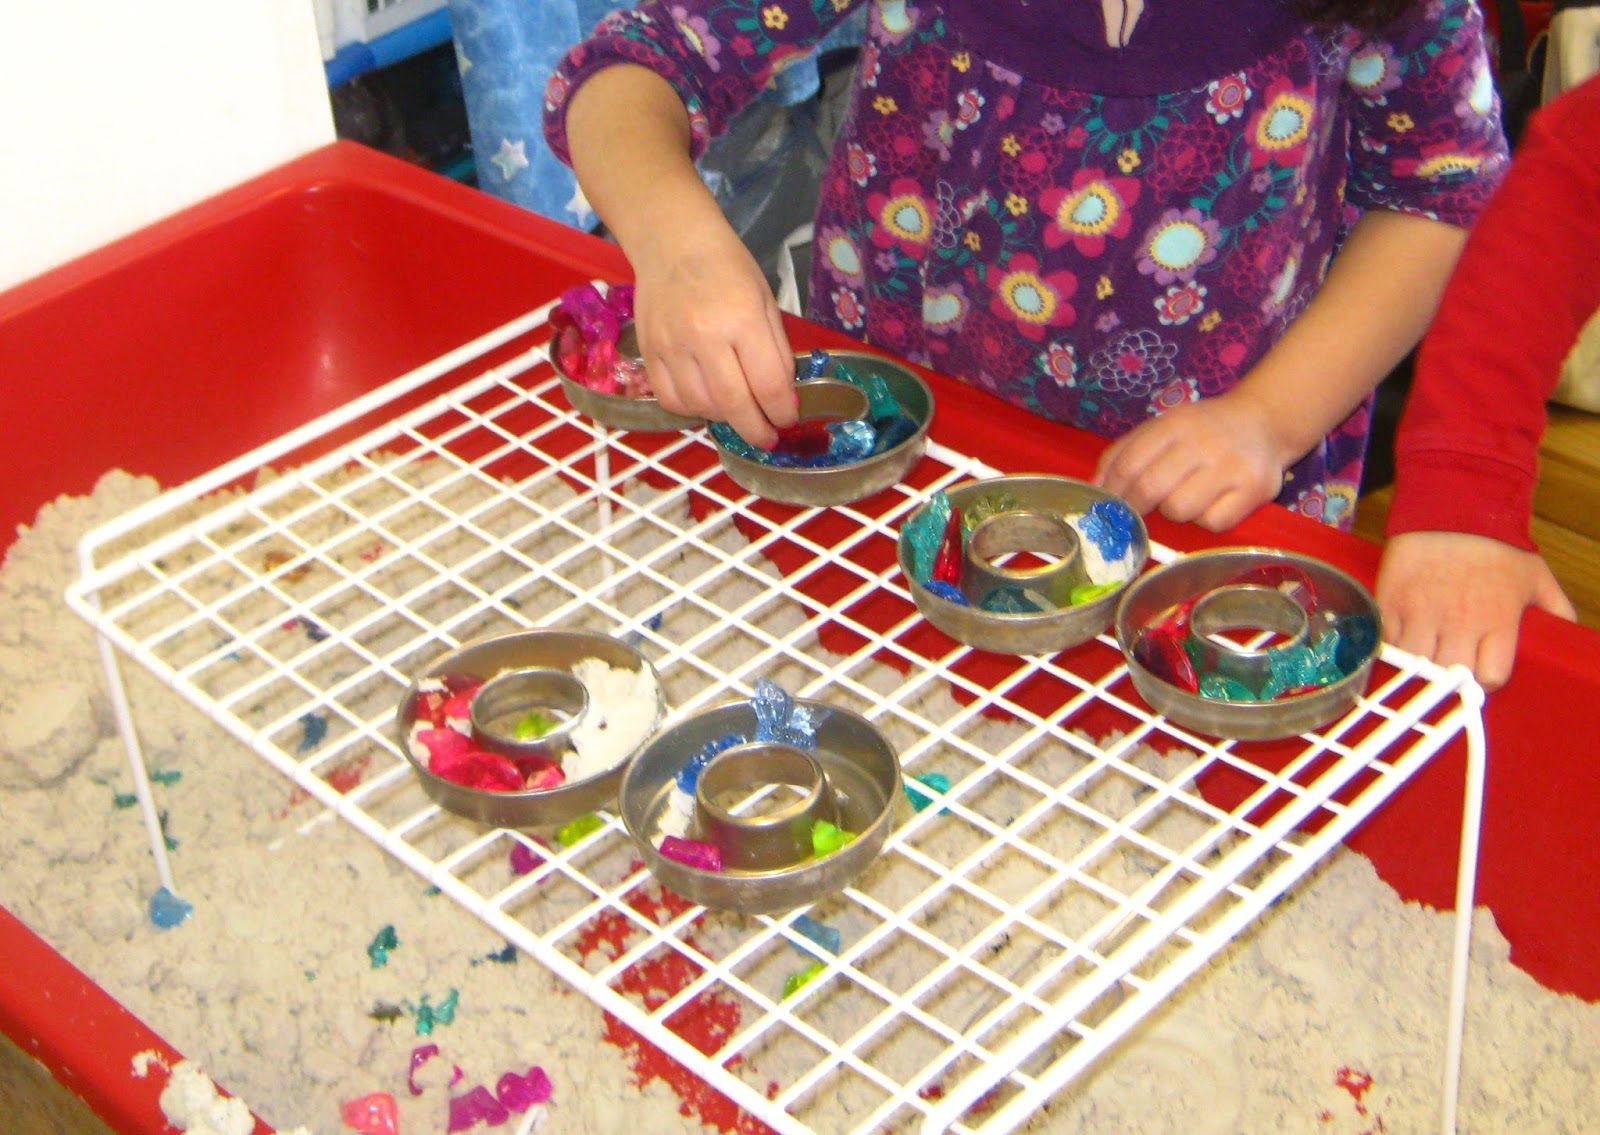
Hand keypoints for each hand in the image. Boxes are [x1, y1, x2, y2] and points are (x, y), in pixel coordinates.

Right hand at [630, 217, 796, 447]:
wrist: (673, 242)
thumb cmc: (728, 267)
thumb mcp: (765, 300)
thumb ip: (776, 350)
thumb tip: (783, 397)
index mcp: (742, 319)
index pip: (768, 384)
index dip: (782, 411)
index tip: (787, 420)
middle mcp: (704, 336)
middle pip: (734, 404)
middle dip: (756, 429)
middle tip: (766, 437)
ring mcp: (671, 346)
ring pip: (701, 407)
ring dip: (724, 418)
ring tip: (736, 410)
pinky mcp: (648, 351)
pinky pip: (670, 398)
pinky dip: (691, 409)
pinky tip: (705, 400)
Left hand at [1093, 392, 1286, 530]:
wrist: (1265, 422)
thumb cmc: (1204, 430)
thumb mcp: (1163, 427)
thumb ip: (1125, 452)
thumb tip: (1095, 487)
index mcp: (1174, 423)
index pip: (1128, 464)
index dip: (1112, 491)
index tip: (1109, 504)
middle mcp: (1203, 441)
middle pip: (1150, 488)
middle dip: (1135, 507)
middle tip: (1137, 512)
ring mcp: (1230, 465)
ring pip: (1180, 509)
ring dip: (1175, 511)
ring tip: (1185, 497)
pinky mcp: (1254, 489)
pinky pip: (1212, 522)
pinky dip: (1206, 519)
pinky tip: (1212, 503)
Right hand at [1377, 531, 1575, 690]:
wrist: (1451, 507)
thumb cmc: (1497, 544)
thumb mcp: (1537, 576)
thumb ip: (1555, 609)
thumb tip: (1566, 633)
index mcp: (1497, 620)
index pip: (1489, 677)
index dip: (1486, 678)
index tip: (1481, 670)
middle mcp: (1458, 621)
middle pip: (1448, 675)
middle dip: (1452, 676)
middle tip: (1452, 664)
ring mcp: (1421, 612)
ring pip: (1414, 663)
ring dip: (1420, 664)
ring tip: (1427, 653)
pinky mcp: (1391, 602)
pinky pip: (1387, 641)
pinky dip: (1394, 645)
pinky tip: (1405, 637)